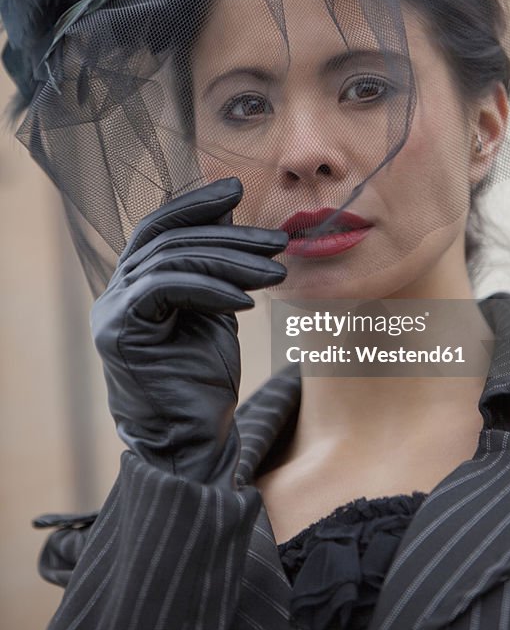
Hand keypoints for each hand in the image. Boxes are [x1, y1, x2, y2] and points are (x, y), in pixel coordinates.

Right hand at [90, 177, 287, 484]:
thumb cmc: (205, 379)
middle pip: (170, 239)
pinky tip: (246, 300)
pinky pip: (167, 289)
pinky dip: (210, 288)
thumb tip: (227, 209)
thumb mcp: (216, 307)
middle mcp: (116, 292)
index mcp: (136, 282)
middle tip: (278, 239)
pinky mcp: (119, 331)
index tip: (236, 188)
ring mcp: (111, 311)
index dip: (197, 204)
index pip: (161, 227)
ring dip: (232, 262)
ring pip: (173, 259)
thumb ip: (214, 264)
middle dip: (229, 234)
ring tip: (277, 273)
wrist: (192, 441)